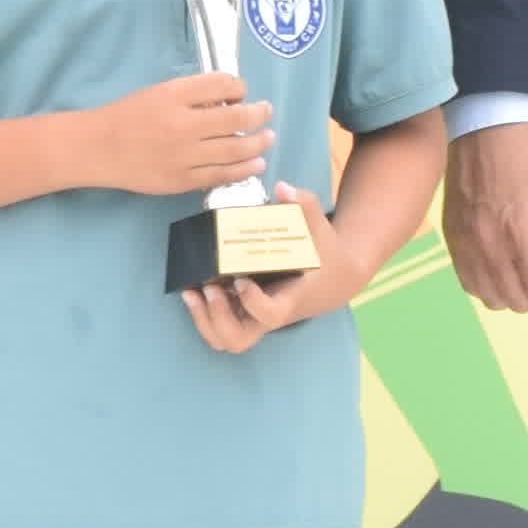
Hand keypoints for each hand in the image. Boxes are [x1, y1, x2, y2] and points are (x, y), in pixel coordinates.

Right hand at [82, 73, 273, 198]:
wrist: (98, 149)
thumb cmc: (128, 116)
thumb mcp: (158, 92)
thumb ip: (192, 94)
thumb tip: (230, 100)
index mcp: (174, 95)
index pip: (221, 85)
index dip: (239, 87)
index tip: (242, 92)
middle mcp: (182, 124)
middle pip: (235, 119)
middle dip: (259, 114)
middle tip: (267, 112)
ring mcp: (183, 155)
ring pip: (235, 149)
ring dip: (258, 143)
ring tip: (268, 138)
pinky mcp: (182, 180)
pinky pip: (221, 175)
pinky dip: (244, 169)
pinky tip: (256, 164)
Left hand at [181, 187, 352, 351]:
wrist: (335, 278)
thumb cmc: (325, 253)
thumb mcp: (319, 228)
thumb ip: (304, 206)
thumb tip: (282, 187)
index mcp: (290, 300)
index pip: (269, 315)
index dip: (252, 302)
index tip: (240, 279)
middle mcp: (269, 316)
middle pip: (237, 340)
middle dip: (217, 318)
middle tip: (207, 288)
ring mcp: (255, 318)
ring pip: (224, 340)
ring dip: (204, 321)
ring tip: (191, 292)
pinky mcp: (245, 314)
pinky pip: (220, 328)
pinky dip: (204, 316)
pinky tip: (193, 289)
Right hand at [445, 122, 527, 310]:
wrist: (486, 118)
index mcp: (522, 234)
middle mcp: (489, 248)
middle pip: (522, 301)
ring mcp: (466, 246)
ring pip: (493, 298)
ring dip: (518, 288)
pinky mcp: (452, 238)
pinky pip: (469, 283)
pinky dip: (491, 282)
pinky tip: (504, 256)